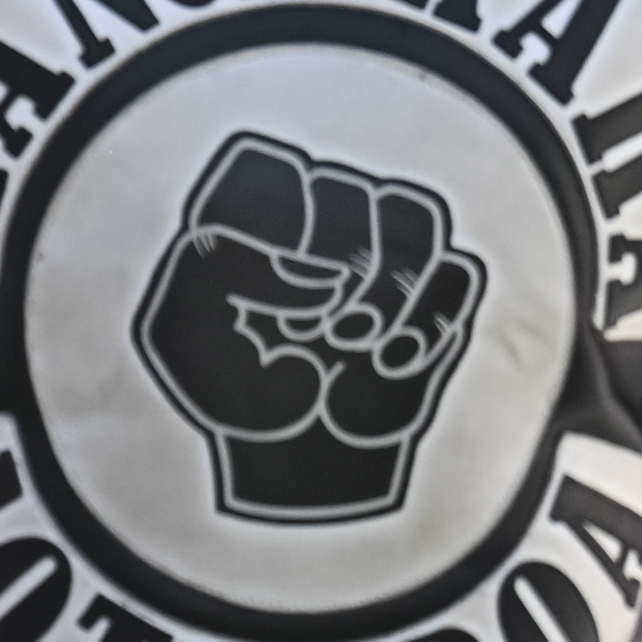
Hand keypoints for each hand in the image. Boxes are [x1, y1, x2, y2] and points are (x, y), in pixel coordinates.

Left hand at [132, 135, 487, 521]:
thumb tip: (320, 279)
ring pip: (418, 217)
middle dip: (339, 265)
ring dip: (390, 288)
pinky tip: (391, 366)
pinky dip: (429, 321)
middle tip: (315, 329)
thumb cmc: (228, 398)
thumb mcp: (181, 336)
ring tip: (353, 346)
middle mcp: (318, 228)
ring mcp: (384, 262)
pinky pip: (460, 272)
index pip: (271, 163)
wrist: (293, 478)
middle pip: (354, 188)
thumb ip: (220, 272)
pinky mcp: (435, 306)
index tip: (277, 282)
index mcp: (248, 216)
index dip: (280, 217)